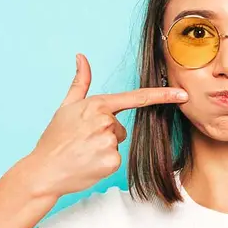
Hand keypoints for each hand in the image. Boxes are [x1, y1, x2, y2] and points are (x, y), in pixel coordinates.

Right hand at [28, 53, 188, 196]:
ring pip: (118, 143)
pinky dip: (104, 163)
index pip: (136, 98)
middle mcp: (106, 121)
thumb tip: (81, 57)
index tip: (182, 94)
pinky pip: (116, 160)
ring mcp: (109, 142)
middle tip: (83, 141)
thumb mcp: (66, 107)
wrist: (44, 170)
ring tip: (83, 151)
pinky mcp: (112, 161)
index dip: (162, 96)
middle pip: (121, 127)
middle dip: (106, 134)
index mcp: (97, 105)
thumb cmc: (55, 139)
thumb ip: (80, 82)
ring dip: (104, 148)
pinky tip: (88, 163)